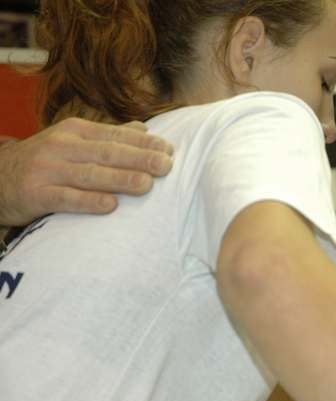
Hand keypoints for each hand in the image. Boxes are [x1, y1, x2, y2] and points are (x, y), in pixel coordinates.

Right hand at [0, 118, 173, 225]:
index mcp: (75, 131)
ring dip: (119, 179)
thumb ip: (108, 137)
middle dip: (139, 159)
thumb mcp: (73, 142)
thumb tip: (145, 130)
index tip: (169, 151)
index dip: (144, 144)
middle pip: (107, 153)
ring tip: (146, 184)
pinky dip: (88, 202)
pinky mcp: (36, 194)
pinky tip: (110, 206)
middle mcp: (62, 147)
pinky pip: (65, 198)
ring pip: (89, 174)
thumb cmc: (47, 161)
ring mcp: (48, 170)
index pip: (116, 136)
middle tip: (166, 166)